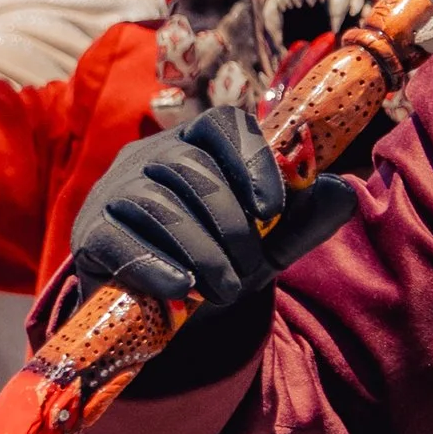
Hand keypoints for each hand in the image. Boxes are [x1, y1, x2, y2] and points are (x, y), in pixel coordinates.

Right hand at [71, 103, 358, 308]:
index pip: (223, 123)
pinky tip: (182, 289)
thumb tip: (343, 192)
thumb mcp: (268, 244)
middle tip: (249, 272)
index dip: (252, 160)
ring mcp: (114, 191)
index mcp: (197, 144)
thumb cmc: (216, 261)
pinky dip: (156, 265)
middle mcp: (151, 156)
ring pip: (159, 204)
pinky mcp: (89, 234)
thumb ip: (305, 220)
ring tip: (225, 290)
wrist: (158, 310)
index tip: (271, 209)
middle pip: (193, 169)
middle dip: (231, 226)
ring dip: (202, 252)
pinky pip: (119, 240)